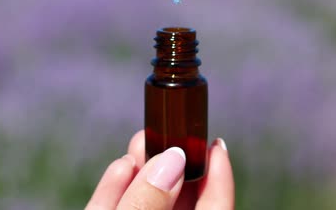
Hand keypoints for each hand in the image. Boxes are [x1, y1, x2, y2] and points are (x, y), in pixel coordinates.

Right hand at [86, 130, 234, 209]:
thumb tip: (174, 160)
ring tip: (140, 142)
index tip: (217, 143)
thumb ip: (147, 204)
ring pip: (143, 204)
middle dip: (171, 165)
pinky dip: (116, 192)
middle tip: (168, 133)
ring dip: (141, 172)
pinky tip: (121, 166)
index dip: (220, 177)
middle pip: (177, 201)